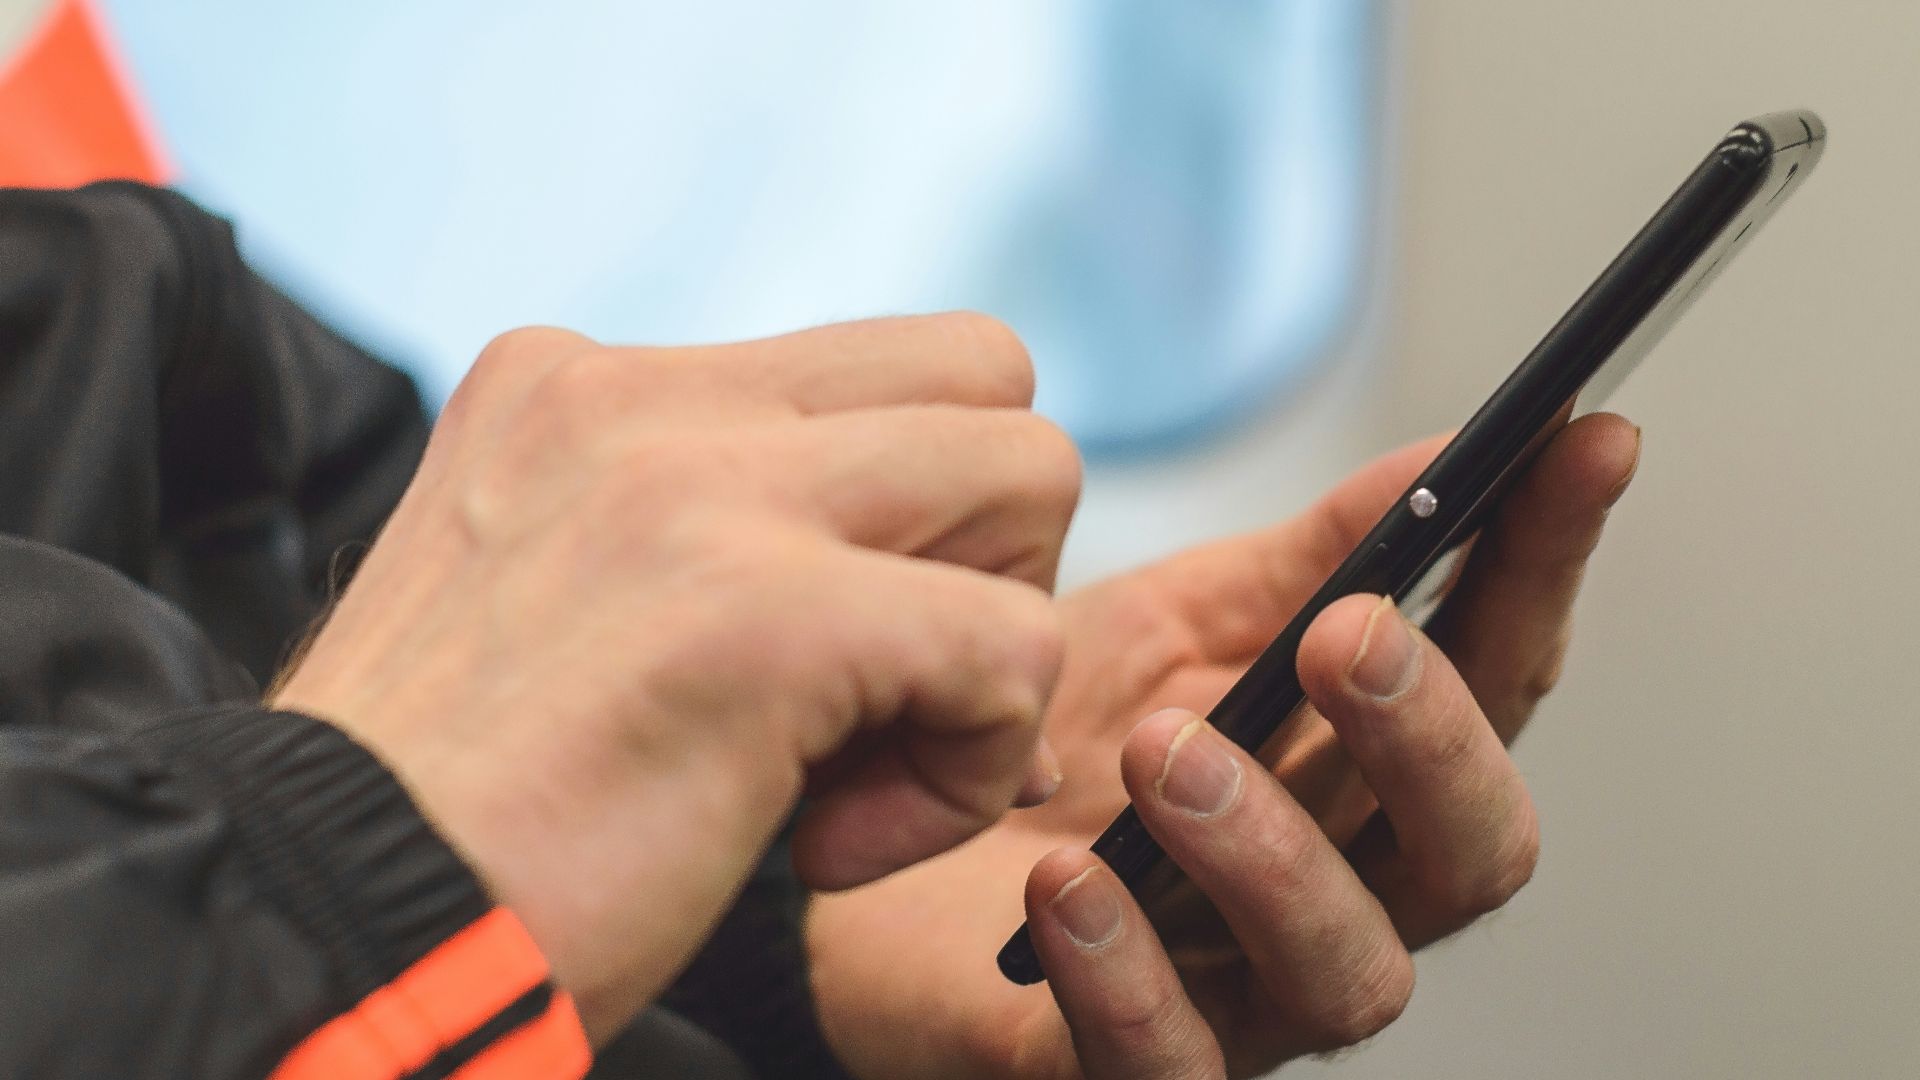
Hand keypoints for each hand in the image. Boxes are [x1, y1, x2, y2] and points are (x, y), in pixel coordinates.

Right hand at [270, 314, 1082, 1040]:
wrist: (316, 929)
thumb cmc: (460, 817)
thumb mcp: (565, 610)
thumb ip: (722, 544)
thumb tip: (957, 602)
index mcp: (589, 386)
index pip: (878, 370)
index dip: (910, 522)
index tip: (826, 665)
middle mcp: (643, 397)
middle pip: (983, 379)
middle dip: (986, 552)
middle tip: (878, 694)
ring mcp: (699, 486)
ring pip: (1033, 470)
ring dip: (991, 647)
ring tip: (853, 771)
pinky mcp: (761, 609)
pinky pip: (1014, 648)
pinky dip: (965, 773)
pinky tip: (827, 847)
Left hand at [808, 413, 1641, 1077]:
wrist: (885, 825)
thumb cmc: (1052, 742)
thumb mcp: (1179, 625)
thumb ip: (1309, 558)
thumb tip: (1443, 451)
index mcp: (1364, 771)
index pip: (1497, 676)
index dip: (1545, 566)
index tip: (1582, 445)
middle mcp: (1338, 888)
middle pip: (1472, 850)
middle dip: (1432, 737)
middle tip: (1348, 637)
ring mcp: (1242, 991)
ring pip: (1350, 969)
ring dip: (1273, 852)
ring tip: (1164, 751)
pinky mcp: (1121, 1063)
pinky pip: (1165, 1060)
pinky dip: (1126, 976)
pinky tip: (1065, 887)